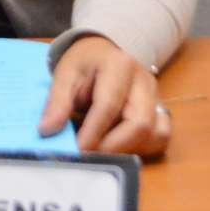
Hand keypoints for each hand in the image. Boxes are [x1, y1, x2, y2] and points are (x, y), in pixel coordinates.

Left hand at [38, 35, 170, 156]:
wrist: (102, 54)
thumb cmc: (83, 64)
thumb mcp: (64, 75)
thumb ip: (57, 103)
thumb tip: (48, 131)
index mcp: (120, 65)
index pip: (109, 106)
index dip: (93, 134)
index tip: (76, 152)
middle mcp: (144, 81)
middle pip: (140, 124)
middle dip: (113, 148)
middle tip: (88, 156)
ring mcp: (157, 98)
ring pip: (155, 135)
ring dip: (128, 150)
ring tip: (101, 149)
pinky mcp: (161, 112)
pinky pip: (160, 139)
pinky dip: (140, 149)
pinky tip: (117, 147)